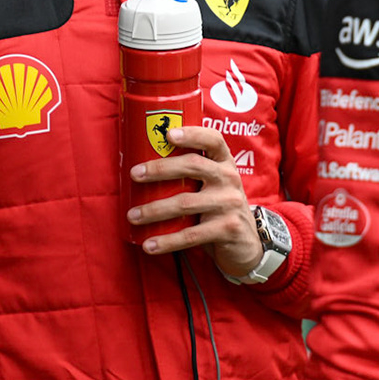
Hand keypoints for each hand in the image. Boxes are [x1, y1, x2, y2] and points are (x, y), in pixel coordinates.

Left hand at [127, 126, 262, 279]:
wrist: (246, 245)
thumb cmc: (218, 209)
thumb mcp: (213, 186)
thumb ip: (191, 176)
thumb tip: (142, 168)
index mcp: (225, 163)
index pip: (213, 140)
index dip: (192, 134)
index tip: (167, 133)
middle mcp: (229, 179)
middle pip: (193, 165)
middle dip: (160, 168)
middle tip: (135, 174)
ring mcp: (230, 204)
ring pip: (185, 203)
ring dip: (154, 210)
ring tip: (132, 216)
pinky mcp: (227, 229)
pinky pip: (191, 235)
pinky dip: (167, 241)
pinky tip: (149, 245)